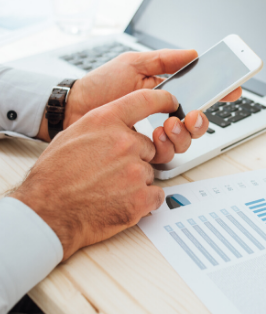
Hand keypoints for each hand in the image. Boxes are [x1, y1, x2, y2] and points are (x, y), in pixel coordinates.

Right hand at [12, 89, 177, 259]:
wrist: (46, 214)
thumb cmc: (53, 177)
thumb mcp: (72, 135)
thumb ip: (102, 126)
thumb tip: (118, 126)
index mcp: (106, 122)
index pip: (145, 100)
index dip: (163, 100)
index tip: (172, 102)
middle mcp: (124, 142)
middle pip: (148, 146)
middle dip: (134, 159)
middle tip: (110, 172)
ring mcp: (135, 170)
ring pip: (150, 172)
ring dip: (136, 181)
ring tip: (108, 189)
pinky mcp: (141, 197)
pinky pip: (156, 195)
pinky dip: (143, 201)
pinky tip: (120, 202)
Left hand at [37, 49, 241, 162]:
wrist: (76, 107)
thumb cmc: (102, 85)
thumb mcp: (135, 64)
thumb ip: (166, 60)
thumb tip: (193, 53)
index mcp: (167, 93)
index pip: (200, 94)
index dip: (219, 93)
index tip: (233, 89)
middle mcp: (166, 115)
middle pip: (198, 123)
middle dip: (201, 122)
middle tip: (193, 115)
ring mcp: (157, 134)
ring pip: (187, 140)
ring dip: (183, 133)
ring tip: (168, 124)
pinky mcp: (145, 151)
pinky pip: (168, 153)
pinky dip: (167, 144)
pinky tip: (156, 134)